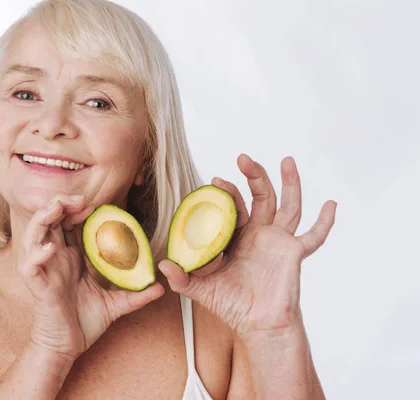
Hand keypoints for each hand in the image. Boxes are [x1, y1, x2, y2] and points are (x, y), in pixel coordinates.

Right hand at [18, 195, 164, 361]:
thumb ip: (136, 294)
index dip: (77, 209)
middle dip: (60, 204)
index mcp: (70, 256)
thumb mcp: (115, 304)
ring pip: (33, 235)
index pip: (68, 223)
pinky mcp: (38, 286)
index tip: (94, 205)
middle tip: (79, 201)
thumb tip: (160, 288)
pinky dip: (36, 254)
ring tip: (57, 210)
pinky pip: (29, 266)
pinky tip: (50, 249)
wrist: (68, 347)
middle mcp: (55, 258)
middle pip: (49, 220)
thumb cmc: (84, 323)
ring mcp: (45, 270)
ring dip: (43, 219)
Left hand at [159, 154, 336, 337]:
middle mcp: (259, 234)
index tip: (216, 181)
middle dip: (254, 176)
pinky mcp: (294, 254)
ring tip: (286, 160)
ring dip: (289, 183)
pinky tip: (332, 204)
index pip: (233, 207)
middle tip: (243, 158)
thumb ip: (182, 277)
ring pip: (288, 206)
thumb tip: (162, 264)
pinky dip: (325, 222)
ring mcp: (279, 241)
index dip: (227, 193)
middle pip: (261, 197)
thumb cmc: (232, 305)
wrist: (257, 326)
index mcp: (237, 237)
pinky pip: (314, 236)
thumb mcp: (201, 290)